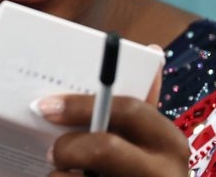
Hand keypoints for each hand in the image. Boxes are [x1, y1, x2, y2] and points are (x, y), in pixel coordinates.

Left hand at [40, 55, 188, 175]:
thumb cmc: (144, 169)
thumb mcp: (150, 140)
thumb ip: (142, 104)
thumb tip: (153, 50)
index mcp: (168, 141)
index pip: (126, 108)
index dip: (82, 105)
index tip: (47, 106)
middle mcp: (165, 171)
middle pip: (105, 149)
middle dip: (70, 147)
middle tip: (50, 151)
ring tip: (58, 175)